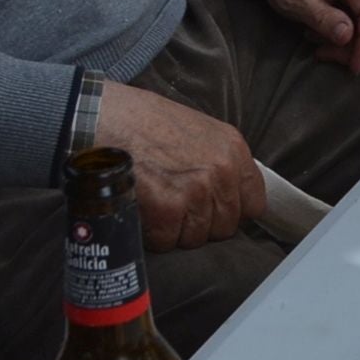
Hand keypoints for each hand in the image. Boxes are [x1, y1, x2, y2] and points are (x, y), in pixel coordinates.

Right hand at [92, 82, 263, 248]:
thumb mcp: (198, 130)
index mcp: (233, 150)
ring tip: (157, 205)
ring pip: (197, 237)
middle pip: (225, 226)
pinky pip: (168, 242)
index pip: (255, 204)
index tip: (214, 210)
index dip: (232, 211)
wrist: (104, 118)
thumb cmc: (143, 121)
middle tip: (176, 208)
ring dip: (176, 230)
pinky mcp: (167, 209)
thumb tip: (227, 193)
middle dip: (201, 223)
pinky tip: (143, 211)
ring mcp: (196, 192)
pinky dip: (153, 235)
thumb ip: (219, 161)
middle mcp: (221, 172)